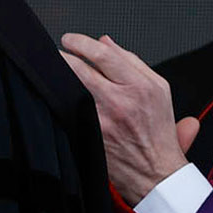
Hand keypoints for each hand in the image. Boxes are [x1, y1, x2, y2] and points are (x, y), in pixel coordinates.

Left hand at [60, 33, 202, 204]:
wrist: (156, 172)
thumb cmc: (158, 132)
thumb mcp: (158, 89)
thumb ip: (132, 62)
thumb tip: (106, 42)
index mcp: (140, 86)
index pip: (103, 54)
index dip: (81, 42)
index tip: (70, 40)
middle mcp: (120, 101)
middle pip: (79, 68)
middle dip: (62, 56)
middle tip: (57, 52)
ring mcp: (102, 119)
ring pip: (69, 87)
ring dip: (58, 75)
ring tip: (55, 70)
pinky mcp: (90, 135)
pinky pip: (68, 110)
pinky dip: (60, 99)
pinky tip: (57, 94)